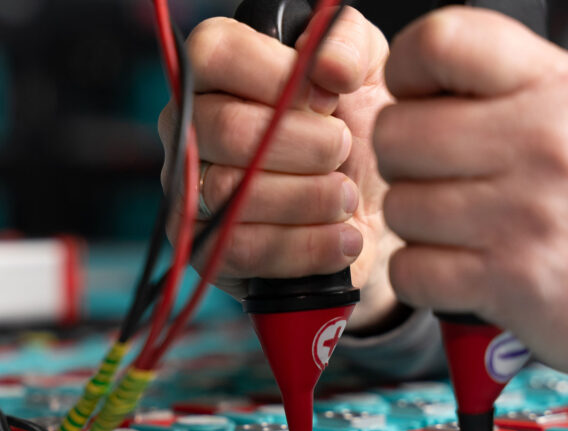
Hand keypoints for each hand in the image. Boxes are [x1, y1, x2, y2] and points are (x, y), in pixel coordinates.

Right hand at [158, 6, 402, 331]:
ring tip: (349, 196)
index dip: (278, 74)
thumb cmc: (361, 132)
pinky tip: (344, 237)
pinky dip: (304, 246)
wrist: (378, 213)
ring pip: (231, 193)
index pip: (214, 52)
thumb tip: (329, 67)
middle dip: (306, 144)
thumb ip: (349, 43)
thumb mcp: (369, 70)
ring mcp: (190, 190)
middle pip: (226, 128)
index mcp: (218, 73)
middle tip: (344, 148)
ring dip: (310, 197)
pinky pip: (239, 249)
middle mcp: (190, 128)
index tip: (329, 95)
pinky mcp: (202, 248)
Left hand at [376, 7, 567, 386]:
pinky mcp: (514, 281)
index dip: (406, 70)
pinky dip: (423, 276)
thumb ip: (508, 86)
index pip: (441, 40)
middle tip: (441, 179)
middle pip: (395, 135)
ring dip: (418, 226)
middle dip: (404, 163)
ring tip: (465, 229)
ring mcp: (526, 215)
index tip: (416, 100)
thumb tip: (415, 82)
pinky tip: (461, 268)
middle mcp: (543, 142)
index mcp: (559, 87)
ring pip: (399, 208)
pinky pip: (410, 271)